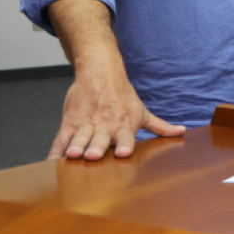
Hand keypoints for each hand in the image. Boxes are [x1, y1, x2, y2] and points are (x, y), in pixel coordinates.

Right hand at [49, 46, 185, 160]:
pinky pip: (61, 138)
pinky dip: (56, 150)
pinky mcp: (70, 123)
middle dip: (98, 147)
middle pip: (101, 139)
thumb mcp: (142, 111)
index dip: (125, 144)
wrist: (100, 73)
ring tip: (73, 154)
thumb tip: (182, 132)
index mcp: (125, 125)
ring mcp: (87, 124)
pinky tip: (51, 161)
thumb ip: (160, 126)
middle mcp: (106, 126)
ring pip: (80, 137)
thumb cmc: (123, 96)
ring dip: (77, 146)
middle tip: (94, 155)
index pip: (126, 136)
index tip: (124, 153)